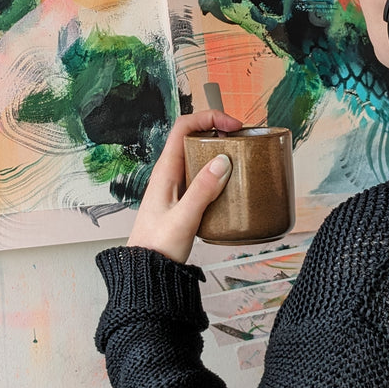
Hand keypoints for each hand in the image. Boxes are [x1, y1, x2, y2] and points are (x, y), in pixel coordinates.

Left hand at [129, 109, 242, 263]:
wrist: (146, 269)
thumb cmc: (157, 246)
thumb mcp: (184, 218)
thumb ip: (202, 190)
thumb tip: (222, 161)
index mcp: (165, 170)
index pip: (184, 126)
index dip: (209, 118)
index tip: (233, 125)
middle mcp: (169, 173)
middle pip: (194, 137)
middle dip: (219, 133)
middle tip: (242, 141)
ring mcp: (176, 186)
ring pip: (200, 157)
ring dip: (220, 153)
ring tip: (242, 159)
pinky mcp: (184, 199)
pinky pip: (202, 177)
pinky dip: (219, 174)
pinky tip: (233, 185)